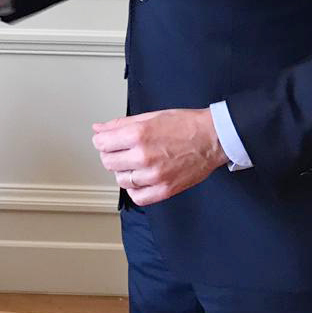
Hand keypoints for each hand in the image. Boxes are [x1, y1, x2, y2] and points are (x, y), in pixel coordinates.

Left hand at [92, 108, 227, 205]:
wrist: (212, 138)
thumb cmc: (185, 125)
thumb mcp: (150, 116)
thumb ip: (120, 124)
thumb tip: (99, 128)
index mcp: (138, 135)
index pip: (101, 143)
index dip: (101, 140)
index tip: (106, 140)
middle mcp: (144, 156)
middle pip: (108, 162)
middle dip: (111, 154)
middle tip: (122, 150)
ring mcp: (154, 175)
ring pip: (121, 180)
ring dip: (124, 171)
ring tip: (135, 162)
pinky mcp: (164, 190)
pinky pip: (137, 197)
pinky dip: (135, 189)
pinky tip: (141, 178)